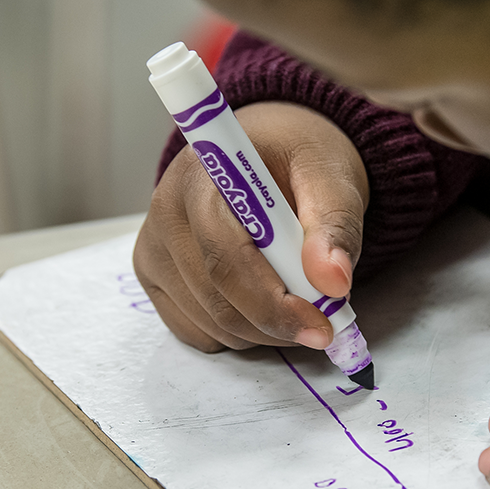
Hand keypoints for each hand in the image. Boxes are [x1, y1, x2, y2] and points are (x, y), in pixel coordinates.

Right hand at [133, 102, 368, 352]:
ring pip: (211, 323)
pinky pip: (198, 331)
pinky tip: (264, 302)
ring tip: (301, 298)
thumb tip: (333, 281)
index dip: (273, 302)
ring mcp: (154, 249)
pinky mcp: (155, 278)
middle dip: (278, 322)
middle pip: (217, 298)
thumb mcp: (331, 177)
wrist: (269, 155)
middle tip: (327, 320)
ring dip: (264, 330)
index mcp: (200, 177)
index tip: (321, 324)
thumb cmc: (296, 160)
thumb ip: (335, 226)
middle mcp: (165, 213)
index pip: (226, 257)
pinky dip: (241, 333)